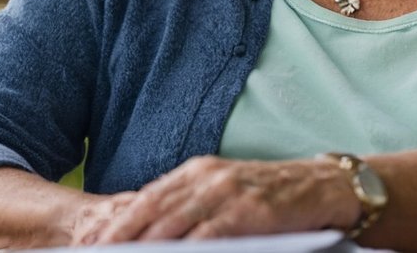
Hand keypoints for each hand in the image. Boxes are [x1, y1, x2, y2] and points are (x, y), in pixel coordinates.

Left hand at [77, 156, 357, 243]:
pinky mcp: (251, 211)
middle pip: (150, 211)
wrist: (325, 186)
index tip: (91, 245)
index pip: (145, 199)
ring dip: (144, 249)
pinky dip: (188, 250)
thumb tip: (152, 238)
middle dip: (119, 239)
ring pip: (173, 224)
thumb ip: (192, 210)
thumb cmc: (272, 197)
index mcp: (196, 171)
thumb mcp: (225, 194)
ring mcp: (229, 191)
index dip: (115, 224)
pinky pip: (210, 235)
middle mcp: (207, 176)